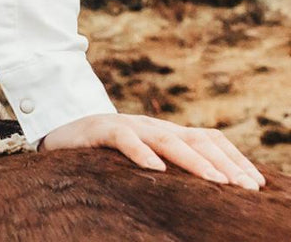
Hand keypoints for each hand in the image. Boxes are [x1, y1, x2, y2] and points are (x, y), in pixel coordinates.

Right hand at [38, 113, 265, 189]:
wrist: (58, 130)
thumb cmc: (103, 151)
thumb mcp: (143, 156)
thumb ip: (170, 164)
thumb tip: (211, 187)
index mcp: (165, 131)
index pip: (208, 138)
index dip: (234, 158)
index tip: (257, 184)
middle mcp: (151, 126)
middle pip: (195, 138)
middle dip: (224, 163)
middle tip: (246, 189)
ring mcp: (127, 126)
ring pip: (166, 139)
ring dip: (194, 161)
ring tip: (216, 183)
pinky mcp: (100, 131)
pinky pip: (124, 139)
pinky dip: (141, 154)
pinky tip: (156, 170)